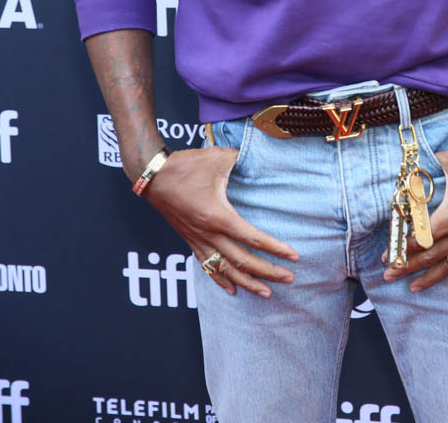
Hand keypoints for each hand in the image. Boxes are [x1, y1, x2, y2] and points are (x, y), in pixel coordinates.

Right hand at [146, 146, 298, 296]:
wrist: (154, 177)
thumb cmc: (186, 166)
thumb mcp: (218, 158)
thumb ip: (241, 158)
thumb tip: (258, 155)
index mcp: (219, 216)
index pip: (253, 239)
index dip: (275, 249)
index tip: (293, 256)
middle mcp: (209, 234)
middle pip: (243, 261)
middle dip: (268, 271)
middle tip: (289, 277)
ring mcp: (198, 240)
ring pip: (226, 270)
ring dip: (247, 282)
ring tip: (267, 292)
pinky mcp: (190, 241)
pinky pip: (207, 267)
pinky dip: (221, 280)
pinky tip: (232, 290)